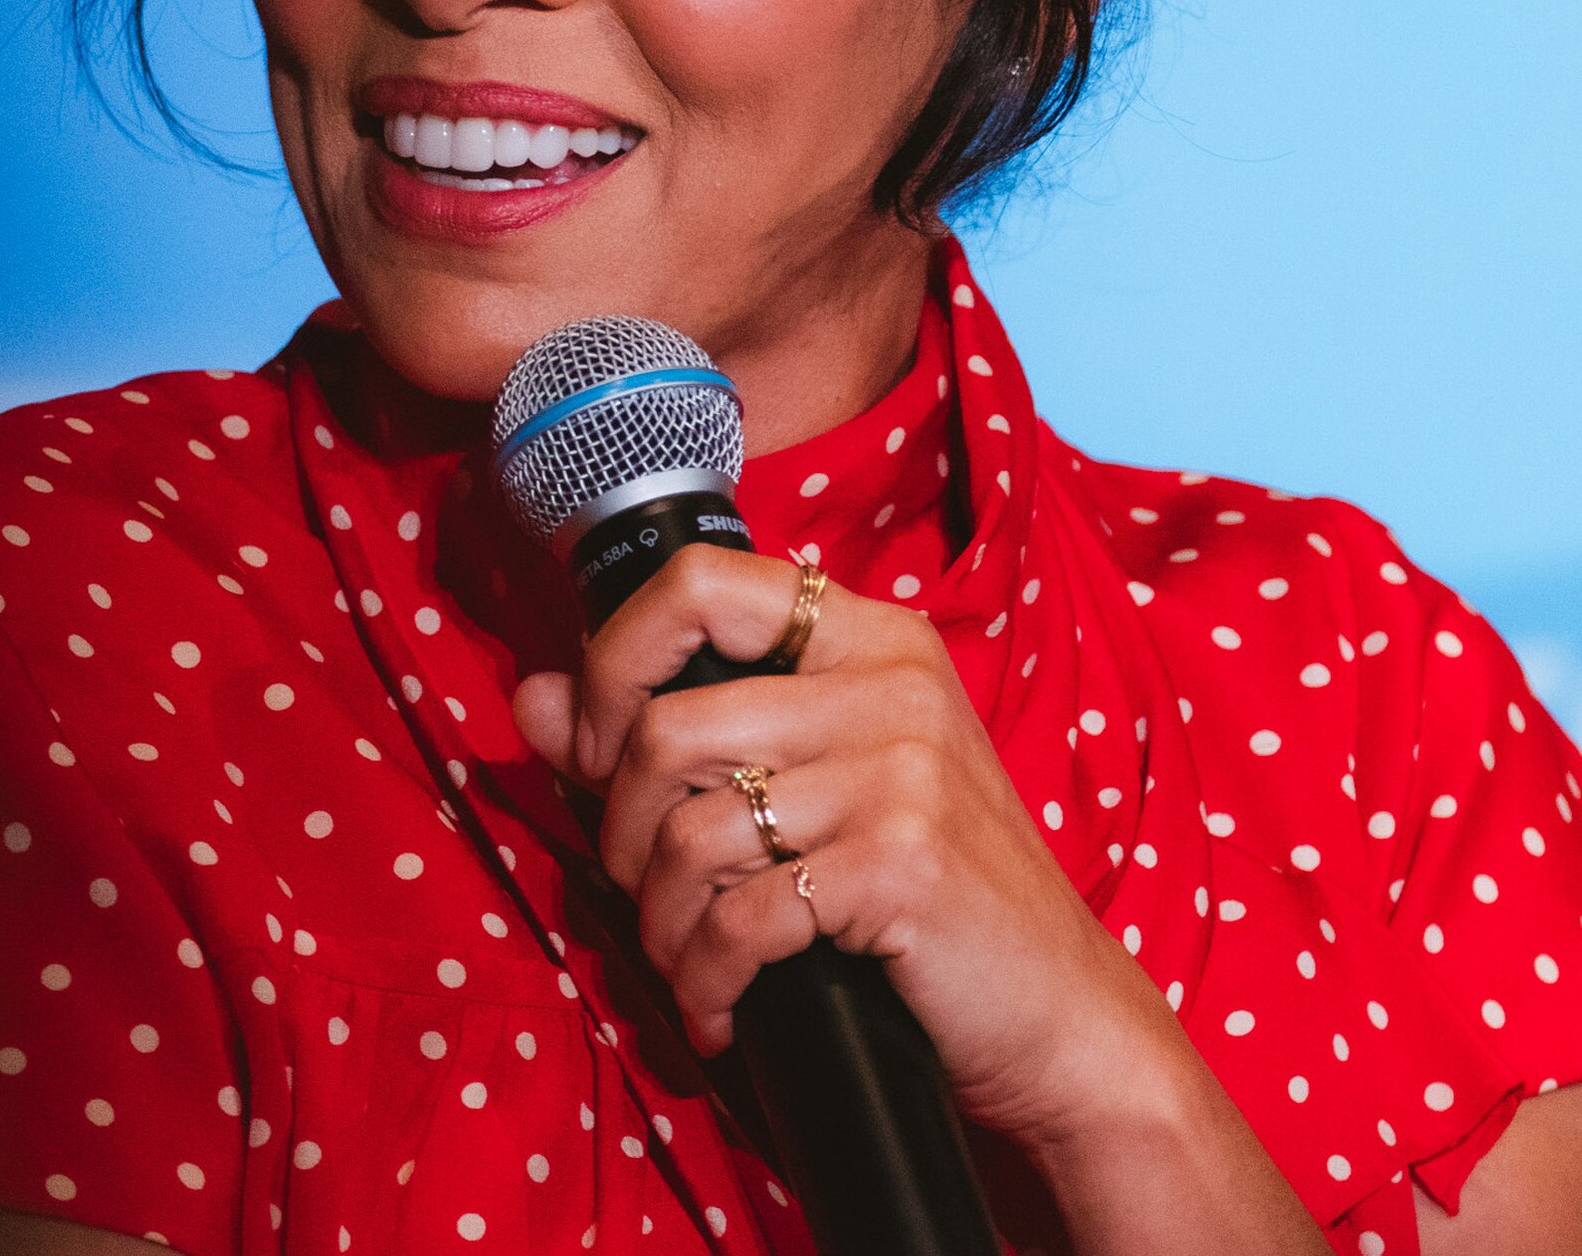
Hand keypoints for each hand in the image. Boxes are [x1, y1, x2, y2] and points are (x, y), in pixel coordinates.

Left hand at [513, 543, 1186, 1152]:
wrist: (1062, 1012)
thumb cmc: (927, 891)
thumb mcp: (812, 784)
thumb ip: (670, 729)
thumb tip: (531, 696)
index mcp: (867, 633)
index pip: (698, 581)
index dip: (614, 658)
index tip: (599, 744)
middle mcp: (887, 680)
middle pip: (665, 727)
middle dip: (617, 830)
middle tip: (639, 886)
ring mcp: (902, 768)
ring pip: (688, 831)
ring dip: (658, 922)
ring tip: (682, 959)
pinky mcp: (902, 864)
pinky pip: (740, 916)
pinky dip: (706, 978)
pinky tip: (720, 1007)